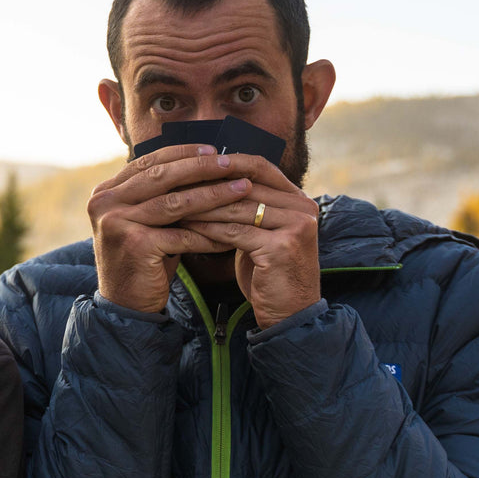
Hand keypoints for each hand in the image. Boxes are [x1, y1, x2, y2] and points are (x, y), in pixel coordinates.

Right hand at [88, 144, 258, 313]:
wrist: (125, 304)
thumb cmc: (143, 259)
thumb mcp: (145, 220)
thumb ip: (159, 194)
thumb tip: (201, 161)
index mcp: (106, 191)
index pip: (148, 162)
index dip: (182, 153)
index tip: (213, 150)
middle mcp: (105, 203)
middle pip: (162, 176)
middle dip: (201, 167)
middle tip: (231, 163)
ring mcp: (117, 223)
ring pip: (175, 203)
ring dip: (213, 194)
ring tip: (242, 189)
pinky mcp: (136, 245)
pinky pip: (183, 235)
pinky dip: (210, 234)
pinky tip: (233, 231)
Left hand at [182, 156, 321, 327]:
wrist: (290, 315)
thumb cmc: (270, 274)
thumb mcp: (262, 234)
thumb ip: (250, 208)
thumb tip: (214, 179)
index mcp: (300, 200)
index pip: (261, 168)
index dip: (228, 162)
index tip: (195, 163)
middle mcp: (304, 208)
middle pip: (247, 186)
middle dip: (209, 184)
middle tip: (176, 182)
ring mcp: (296, 226)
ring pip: (238, 208)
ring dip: (203, 206)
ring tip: (175, 204)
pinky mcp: (281, 247)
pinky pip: (235, 232)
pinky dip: (208, 229)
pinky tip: (187, 227)